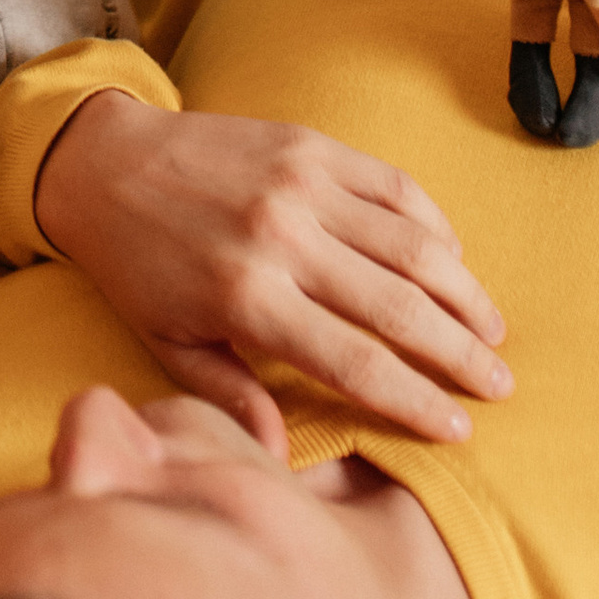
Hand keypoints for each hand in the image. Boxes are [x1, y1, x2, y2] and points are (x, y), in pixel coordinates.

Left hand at [33, 94, 510, 447]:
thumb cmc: (135, 264)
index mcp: (248, 298)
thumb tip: (281, 454)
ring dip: (464, 292)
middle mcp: (283, 239)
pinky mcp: (310, 143)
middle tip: (497, 384)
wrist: (101, 161)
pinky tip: (452, 258)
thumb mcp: (167, 341)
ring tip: (492, 329)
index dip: (417, 401)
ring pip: (413, 245)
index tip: (459, 429)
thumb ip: (228, 396)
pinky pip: (394, 186)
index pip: (357, 363)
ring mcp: (301, 184)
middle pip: (401, 309)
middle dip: (461, 354)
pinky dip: (434, 224)